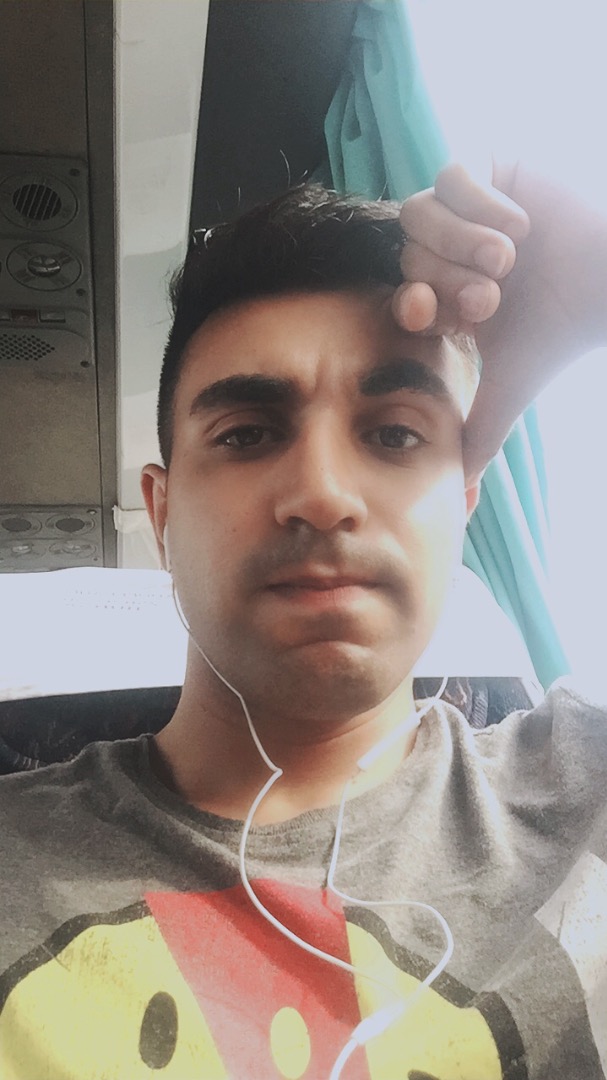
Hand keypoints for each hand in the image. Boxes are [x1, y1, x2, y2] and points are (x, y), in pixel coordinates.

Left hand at [392, 162, 606, 482]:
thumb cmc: (559, 331)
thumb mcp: (509, 387)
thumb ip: (478, 436)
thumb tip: (460, 505)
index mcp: (439, 291)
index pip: (396, 288)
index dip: (408, 302)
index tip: (428, 315)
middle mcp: (445, 246)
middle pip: (405, 250)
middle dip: (447, 278)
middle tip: (493, 296)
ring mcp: (465, 203)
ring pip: (422, 211)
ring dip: (464, 243)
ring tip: (508, 261)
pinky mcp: (490, 163)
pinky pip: (454, 172)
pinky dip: (482, 202)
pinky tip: (518, 224)